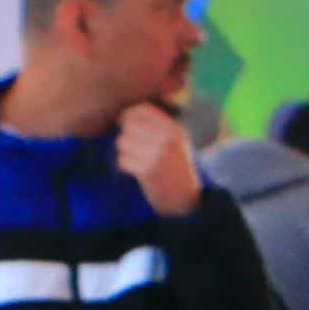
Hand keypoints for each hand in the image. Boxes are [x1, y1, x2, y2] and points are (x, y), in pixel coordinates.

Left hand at [118, 102, 202, 216]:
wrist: (185, 199)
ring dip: (125, 151)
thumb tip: (124, 113)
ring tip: (138, 159)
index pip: (141, 109)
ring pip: (122, 142)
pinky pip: (122, 160)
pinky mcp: (147, 171)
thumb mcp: (176, 140)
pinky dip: (126, 165)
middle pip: (128, 125)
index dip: (129, 115)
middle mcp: (166, 139)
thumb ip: (156, 124)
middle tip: (136, 147)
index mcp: (174, 129)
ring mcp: (157, 155)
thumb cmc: (176, 167)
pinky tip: (137, 170)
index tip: (129, 124)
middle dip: (127, 135)